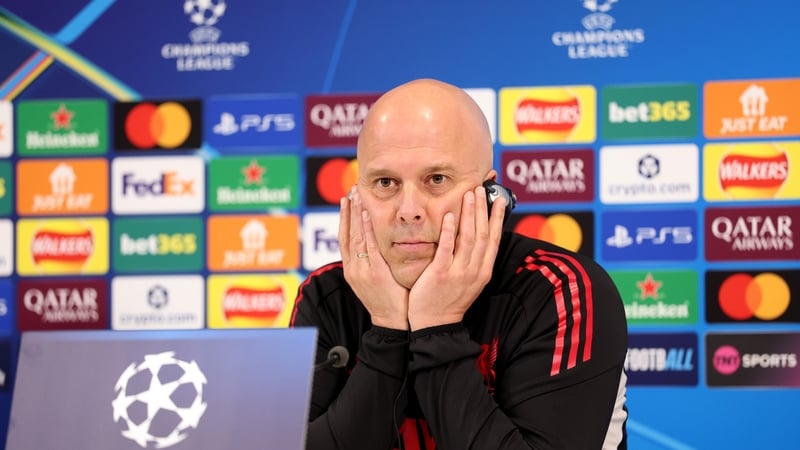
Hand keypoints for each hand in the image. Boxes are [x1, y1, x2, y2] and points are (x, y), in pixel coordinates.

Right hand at [339, 188, 409, 329]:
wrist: (392, 322)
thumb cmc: (388, 300)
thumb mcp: (374, 280)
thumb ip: (371, 262)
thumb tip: (375, 245)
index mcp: (351, 269)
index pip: (344, 238)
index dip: (344, 218)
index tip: (346, 200)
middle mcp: (352, 268)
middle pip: (346, 234)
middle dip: (347, 211)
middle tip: (350, 191)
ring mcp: (361, 270)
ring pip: (354, 237)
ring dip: (354, 214)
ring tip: (355, 196)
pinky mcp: (374, 273)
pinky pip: (368, 247)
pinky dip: (365, 230)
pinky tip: (364, 215)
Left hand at [407, 186, 504, 330]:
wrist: (435, 324)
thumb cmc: (450, 299)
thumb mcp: (470, 280)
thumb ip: (474, 260)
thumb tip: (478, 236)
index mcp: (483, 271)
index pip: (494, 239)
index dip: (497, 218)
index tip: (498, 199)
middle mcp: (474, 270)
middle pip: (484, 234)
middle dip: (483, 209)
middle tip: (481, 188)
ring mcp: (458, 272)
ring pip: (469, 238)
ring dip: (470, 214)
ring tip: (469, 195)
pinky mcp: (440, 274)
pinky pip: (447, 249)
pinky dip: (449, 231)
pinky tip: (449, 216)